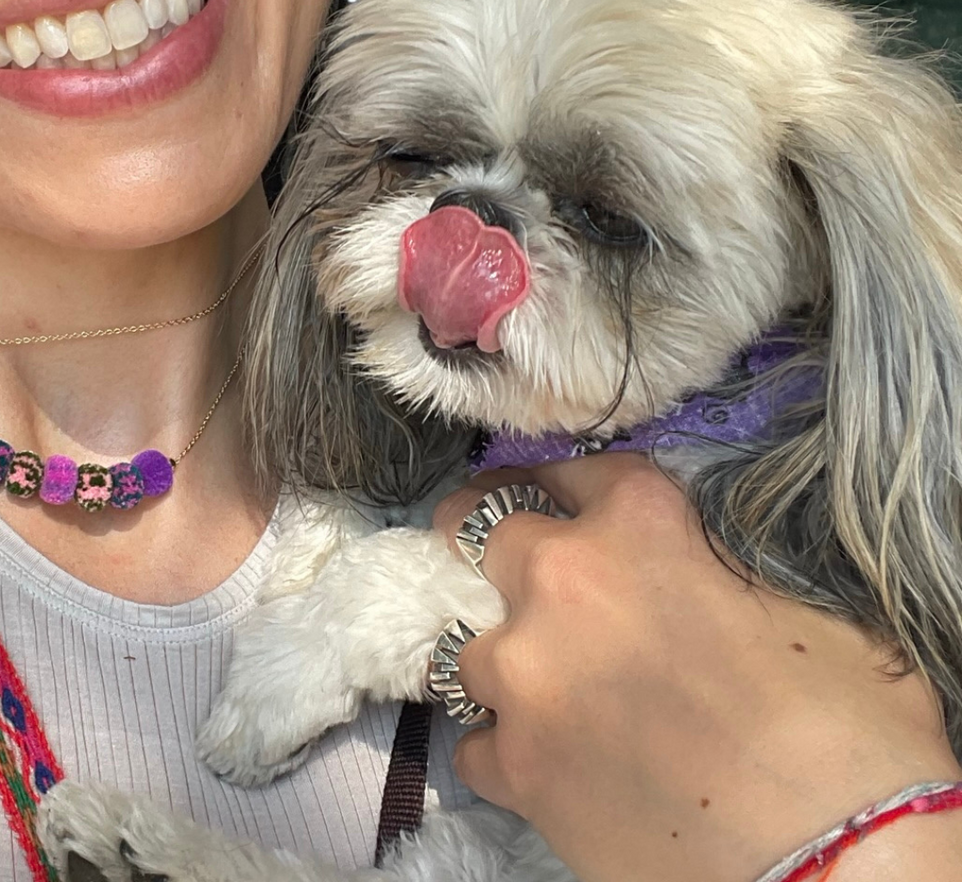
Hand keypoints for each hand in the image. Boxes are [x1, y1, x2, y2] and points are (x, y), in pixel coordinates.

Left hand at [432, 455, 961, 881]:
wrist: (841, 861)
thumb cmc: (847, 729)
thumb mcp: (798, 602)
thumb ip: (715, 564)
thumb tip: (699, 573)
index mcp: (639, 521)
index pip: (569, 471)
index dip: (559, 488)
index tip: (548, 502)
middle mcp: (563, 580)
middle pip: (474, 526)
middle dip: (476, 536)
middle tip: (494, 563)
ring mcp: (528, 674)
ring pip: (466, 647)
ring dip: (500, 663)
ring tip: (542, 691)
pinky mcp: (516, 766)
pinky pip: (476, 744)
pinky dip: (505, 752)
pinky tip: (549, 765)